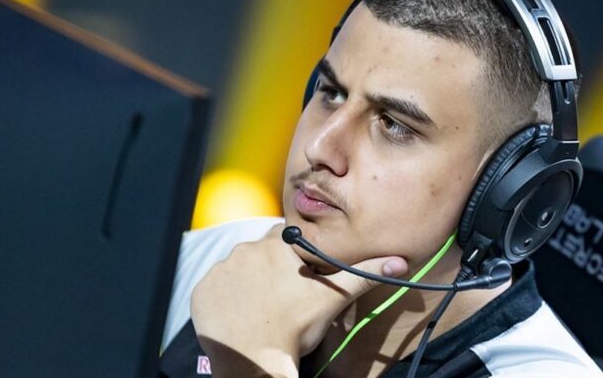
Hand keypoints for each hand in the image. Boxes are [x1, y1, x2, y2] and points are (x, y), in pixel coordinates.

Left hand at [190, 223, 407, 376]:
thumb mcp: (333, 298)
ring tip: (262, 308)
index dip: (297, 258)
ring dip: (248, 282)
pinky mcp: (202, 290)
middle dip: (271, 268)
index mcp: (278, 244)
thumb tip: (400, 261)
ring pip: (239, 268)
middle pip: (262, 252)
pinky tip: (240, 314)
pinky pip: (216, 288)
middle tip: (283, 296)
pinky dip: (226, 298)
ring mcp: (219, 269)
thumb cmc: (296, 328)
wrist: (254, 361)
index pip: (289, 240)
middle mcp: (245, 248)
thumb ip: (364, 275)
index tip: (300, 278)